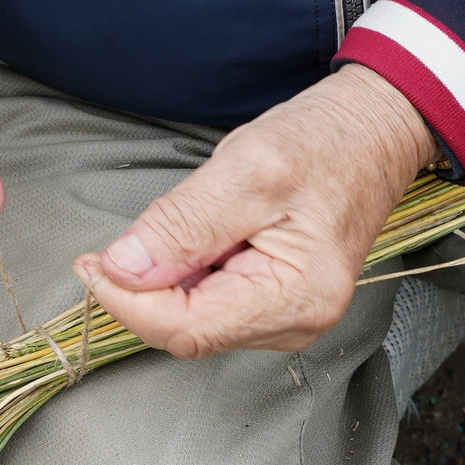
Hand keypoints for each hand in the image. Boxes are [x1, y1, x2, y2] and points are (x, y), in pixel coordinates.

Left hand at [72, 64, 433, 357]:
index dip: (126, 301)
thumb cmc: (323, 143)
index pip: (183, 329)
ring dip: (169, 279)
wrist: (373, 133)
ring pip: (192, 320)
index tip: (91, 261)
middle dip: (147, 289)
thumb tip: (121, 270)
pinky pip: (209, 305)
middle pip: (185, 331)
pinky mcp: (275, 306)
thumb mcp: (245, 169)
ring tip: (196, 220)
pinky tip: (206, 235)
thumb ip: (181, 224)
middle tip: (137, 232)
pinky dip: (188, 274)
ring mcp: (287, 319)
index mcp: (295, 296)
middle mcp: (296, 323)